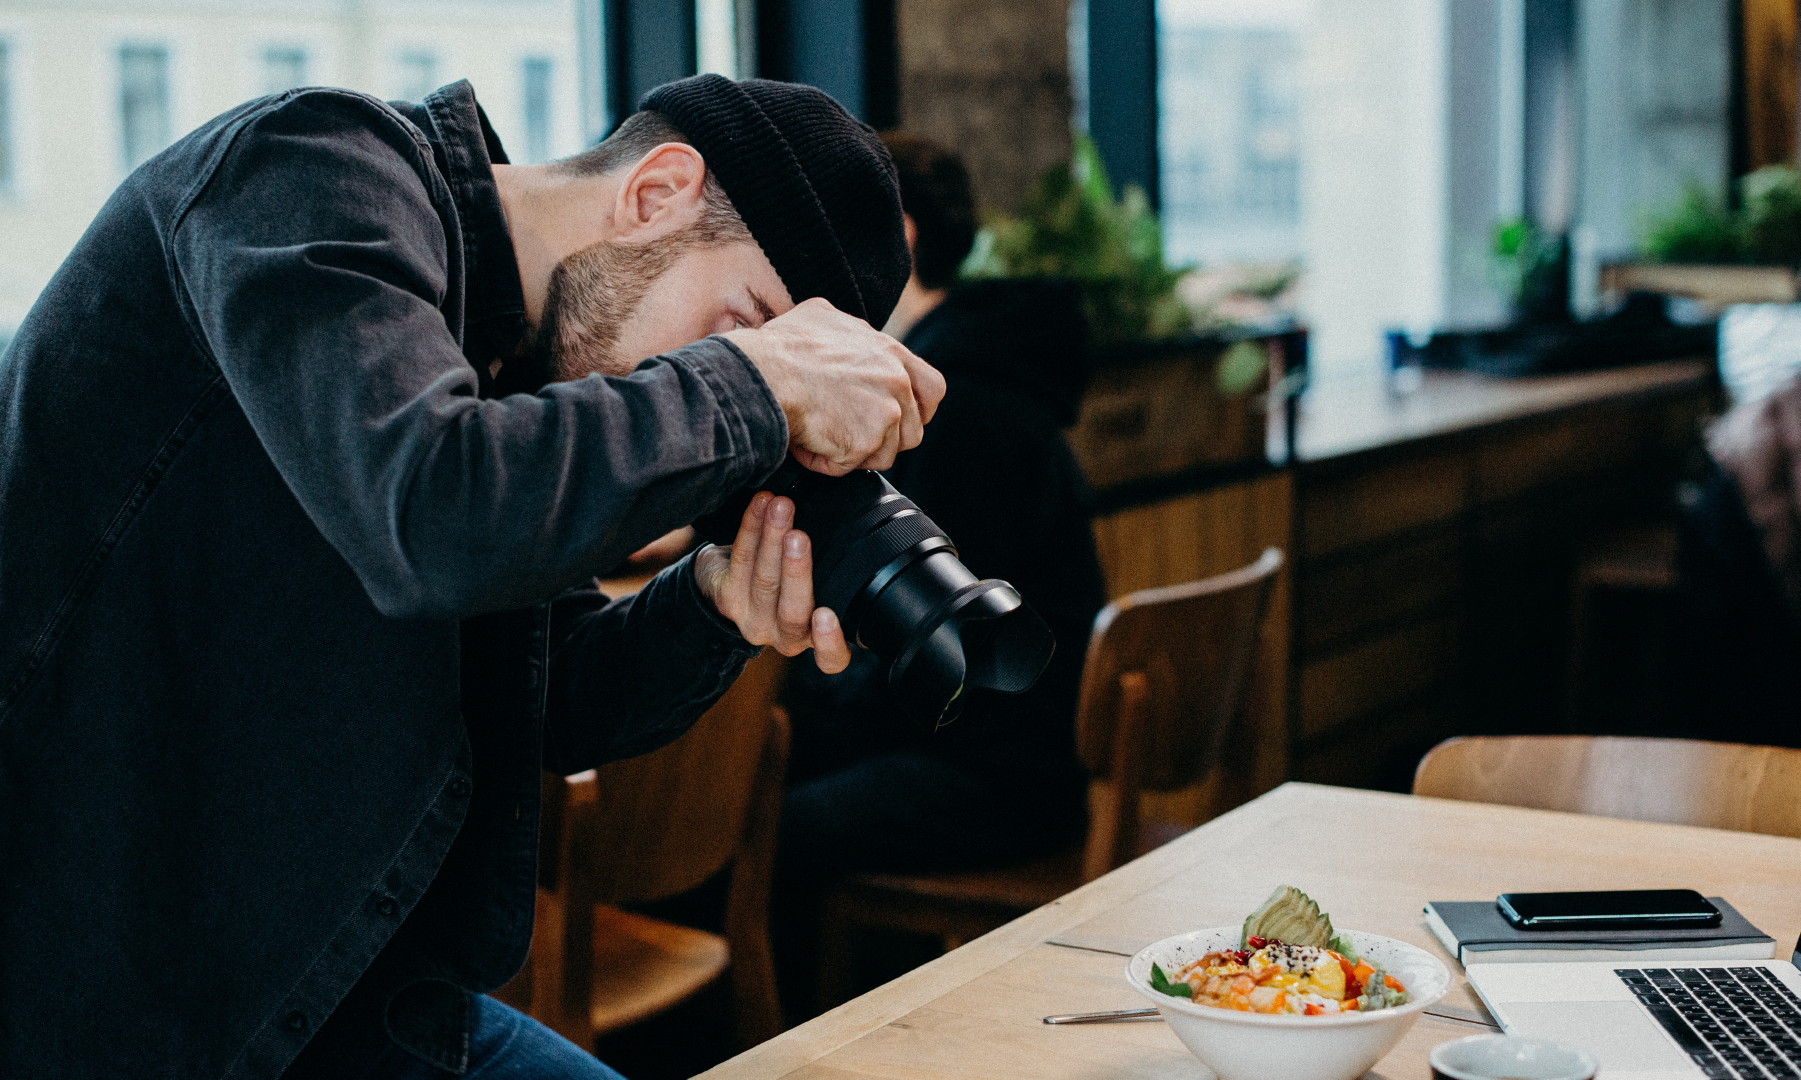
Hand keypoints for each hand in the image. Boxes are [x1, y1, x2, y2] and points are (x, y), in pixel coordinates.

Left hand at [694, 491, 851, 672]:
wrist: (733, 581)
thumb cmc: (790, 579)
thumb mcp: (820, 583)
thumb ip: (837, 573)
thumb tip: (865, 522)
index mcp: (816, 637)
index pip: (830, 658)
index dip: (829, 641)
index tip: (826, 614)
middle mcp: (786, 636)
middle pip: (792, 611)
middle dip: (796, 570)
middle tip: (799, 536)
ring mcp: (754, 621)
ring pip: (764, 581)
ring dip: (772, 538)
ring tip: (781, 506)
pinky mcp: (728, 599)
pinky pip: (740, 560)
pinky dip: (751, 527)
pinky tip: (761, 504)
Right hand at [723, 297, 946, 475]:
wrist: (763, 375)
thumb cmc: (780, 347)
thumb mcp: (819, 316)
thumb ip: (845, 330)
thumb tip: (838, 333)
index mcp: (890, 351)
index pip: (931, 388)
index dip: (916, 410)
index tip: (895, 417)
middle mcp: (896, 380)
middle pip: (913, 429)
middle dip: (884, 439)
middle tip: (850, 433)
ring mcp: (886, 411)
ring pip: (885, 453)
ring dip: (855, 453)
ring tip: (822, 435)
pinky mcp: (866, 440)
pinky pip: (851, 467)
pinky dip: (828, 462)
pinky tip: (808, 443)